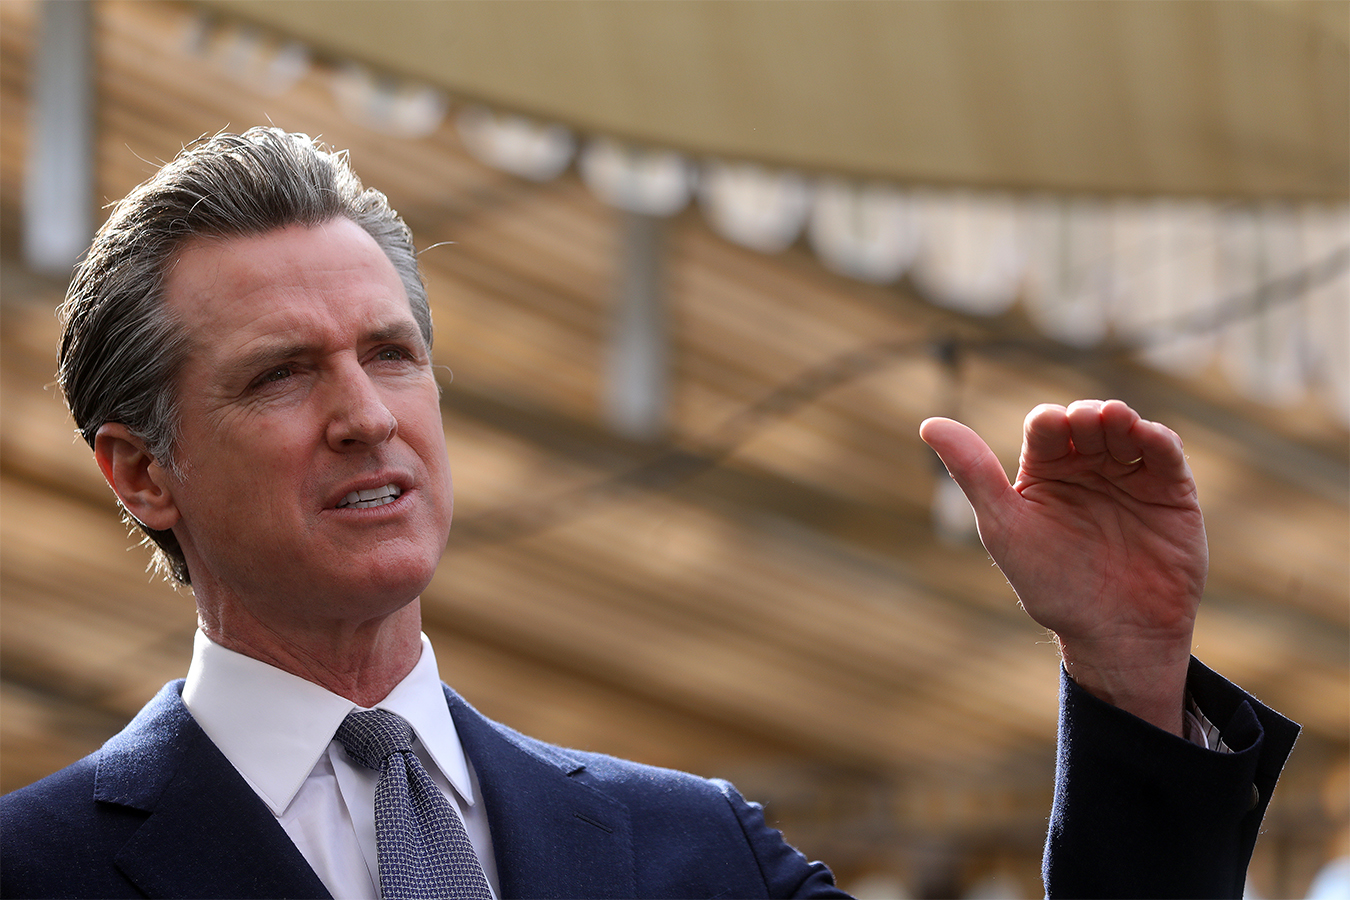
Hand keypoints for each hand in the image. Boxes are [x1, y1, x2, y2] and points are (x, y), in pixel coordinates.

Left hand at [920, 399, 1204, 734]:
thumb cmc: (1051, 586)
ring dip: (1121, 418)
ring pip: (1126, 429)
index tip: (1052, 428)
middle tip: (1089, 421)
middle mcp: (1087, 468)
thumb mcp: (1004, 527)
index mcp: (1045, 472)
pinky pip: (1165, 454)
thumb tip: (929, 424)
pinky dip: (1158, 438)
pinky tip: (1147, 436)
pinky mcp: (1170, 492)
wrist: (1115, 634)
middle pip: (1087, 420)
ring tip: (1116, 420)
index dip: (1049, 421)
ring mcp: (1129, 477)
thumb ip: (973, 473)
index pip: (1045, 427)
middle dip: (1087, 415)